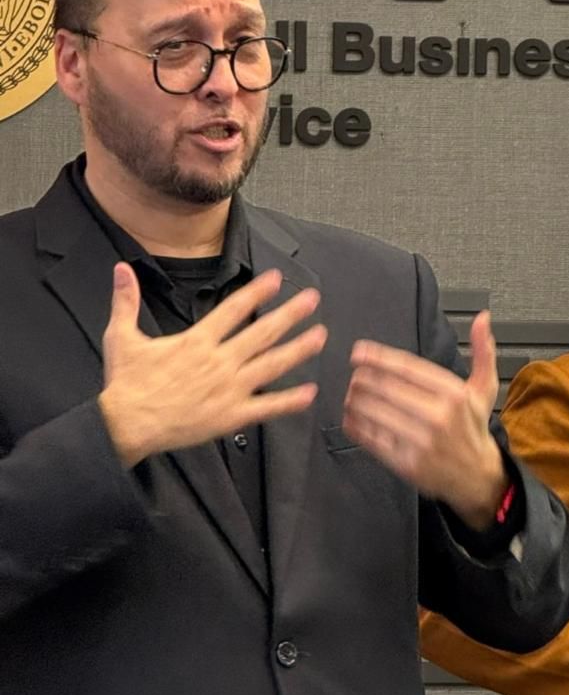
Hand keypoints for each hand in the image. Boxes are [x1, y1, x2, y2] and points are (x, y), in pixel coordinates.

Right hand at [98, 263, 325, 467]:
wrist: (124, 426)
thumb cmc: (125, 384)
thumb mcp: (121, 337)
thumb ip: (125, 301)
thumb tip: (121, 269)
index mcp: (197, 342)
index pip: (233, 309)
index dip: (257, 292)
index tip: (276, 278)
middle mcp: (219, 362)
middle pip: (262, 333)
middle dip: (290, 314)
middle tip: (312, 299)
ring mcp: (229, 389)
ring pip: (271, 365)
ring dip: (299, 349)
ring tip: (321, 335)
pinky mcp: (231, 416)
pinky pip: (266, 408)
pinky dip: (289, 401)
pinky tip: (310, 393)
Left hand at [343, 310, 505, 527]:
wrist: (477, 476)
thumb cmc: (474, 428)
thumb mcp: (485, 388)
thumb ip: (483, 351)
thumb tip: (483, 318)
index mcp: (454, 394)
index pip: (408, 368)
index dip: (379, 357)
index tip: (359, 351)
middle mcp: (438, 416)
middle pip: (387, 389)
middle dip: (364, 378)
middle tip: (354, 373)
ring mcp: (420, 441)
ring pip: (376, 412)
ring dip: (357, 400)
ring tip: (352, 393)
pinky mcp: (406, 462)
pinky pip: (373, 439)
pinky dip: (356, 426)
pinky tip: (350, 417)